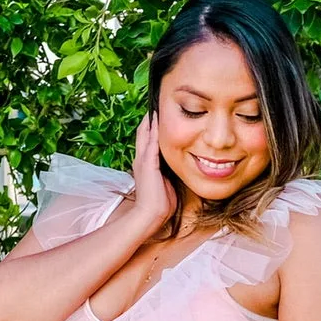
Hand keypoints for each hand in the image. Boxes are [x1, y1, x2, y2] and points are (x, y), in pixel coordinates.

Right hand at [130, 113, 171, 235]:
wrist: (151, 215)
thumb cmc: (160, 203)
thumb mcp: (166, 183)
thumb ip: (169, 172)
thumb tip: (179, 167)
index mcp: (145, 164)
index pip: (147, 141)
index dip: (151, 128)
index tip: (157, 116)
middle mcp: (141, 160)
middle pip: (143, 134)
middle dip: (148, 120)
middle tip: (153, 105)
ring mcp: (143, 161)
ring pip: (145, 135)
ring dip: (150, 121)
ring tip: (154, 107)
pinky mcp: (147, 164)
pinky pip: (150, 143)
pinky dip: (153, 130)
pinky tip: (156, 119)